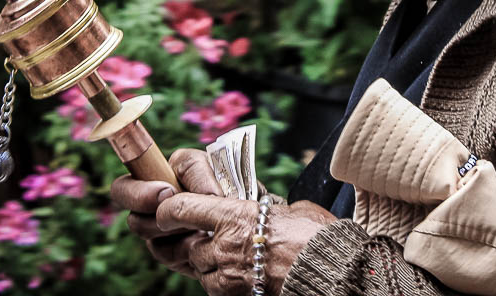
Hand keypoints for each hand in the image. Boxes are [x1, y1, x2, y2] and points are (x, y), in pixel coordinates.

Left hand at [111, 149, 336, 294]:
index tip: (164, 210)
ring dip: (206, 264)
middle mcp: (224, 247)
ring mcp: (228, 277)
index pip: (180, 209)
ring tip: (226, 257)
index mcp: (234, 216)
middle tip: (199, 237)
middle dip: (189, 244)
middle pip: (185, 247)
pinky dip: (220, 282)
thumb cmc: (316, 236)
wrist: (331, 272)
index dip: (167, 210)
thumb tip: (262, 207)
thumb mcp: (288, 209)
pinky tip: (238, 275)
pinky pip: (214, 289)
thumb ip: (264, 208)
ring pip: (199, 271)